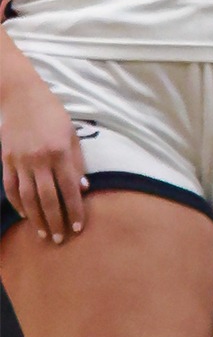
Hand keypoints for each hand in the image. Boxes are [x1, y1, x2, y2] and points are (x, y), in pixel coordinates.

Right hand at [0, 73, 86, 242]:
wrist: (21, 97)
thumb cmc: (52, 115)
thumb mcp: (71, 135)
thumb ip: (77, 163)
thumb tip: (82, 189)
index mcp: (59, 153)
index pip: (69, 189)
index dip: (74, 210)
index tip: (78, 227)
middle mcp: (39, 160)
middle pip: (47, 198)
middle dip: (55, 221)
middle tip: (60, 239)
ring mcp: (19, 161)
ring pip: (27, 197)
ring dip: (36, 218)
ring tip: (43, 233)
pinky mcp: (6, 160)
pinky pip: (10, 187)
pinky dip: (17, 203)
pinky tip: (25, 215)